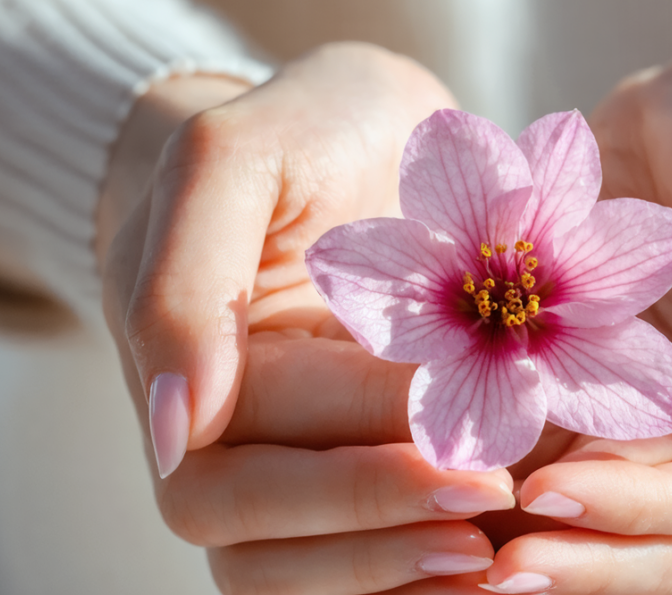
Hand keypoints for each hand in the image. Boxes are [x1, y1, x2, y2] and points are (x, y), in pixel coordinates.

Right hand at [99, 42, 516, 593]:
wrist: (350, 123)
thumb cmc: (296, 130)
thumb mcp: (232, 158)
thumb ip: (187, 277)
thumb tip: (176, 430)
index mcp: (189, 369)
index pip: (245, 471)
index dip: (354, 483)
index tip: (472, 466)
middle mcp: (225, 431)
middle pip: (260, 549)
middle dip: (379, 534)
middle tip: (494, 502)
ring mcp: (282, 451)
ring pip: (294, 575)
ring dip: (391, 575)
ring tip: (495, 554)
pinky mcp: (345, 453)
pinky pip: (357, 545)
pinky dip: (412, 570)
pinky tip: (495, 552)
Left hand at [475, 36, 671, 593]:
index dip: (660, 513)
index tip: (558, 488)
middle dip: (592, 561)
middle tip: (493, 569)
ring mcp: (657, 432)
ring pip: (609, 530)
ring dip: (540, 549)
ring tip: (445, 553)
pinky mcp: (589, 405)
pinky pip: (550, 465)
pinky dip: (498, 494)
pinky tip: (427, 497)